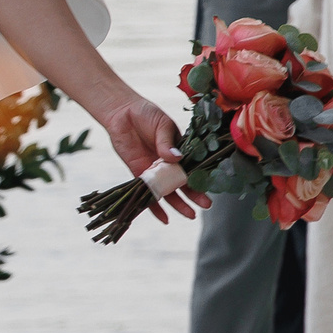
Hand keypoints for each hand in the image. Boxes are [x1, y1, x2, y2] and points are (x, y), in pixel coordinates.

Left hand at [89, 91, 203, 220]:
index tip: (210, 188)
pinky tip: (164, 219)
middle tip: (206, 206)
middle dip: (194, 195)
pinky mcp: (138, 173)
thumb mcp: (161, 124)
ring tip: (190, 214)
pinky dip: (154, 207)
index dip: (201, 178)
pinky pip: (146, 193)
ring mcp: (154, 170)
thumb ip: (166, 142)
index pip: (192, 168)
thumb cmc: (146, 114)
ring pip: (167, 191)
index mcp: (179, 151)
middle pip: (182, 183)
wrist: (122, 113)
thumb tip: (175, 158)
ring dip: (178, 204)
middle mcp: (168, 164)